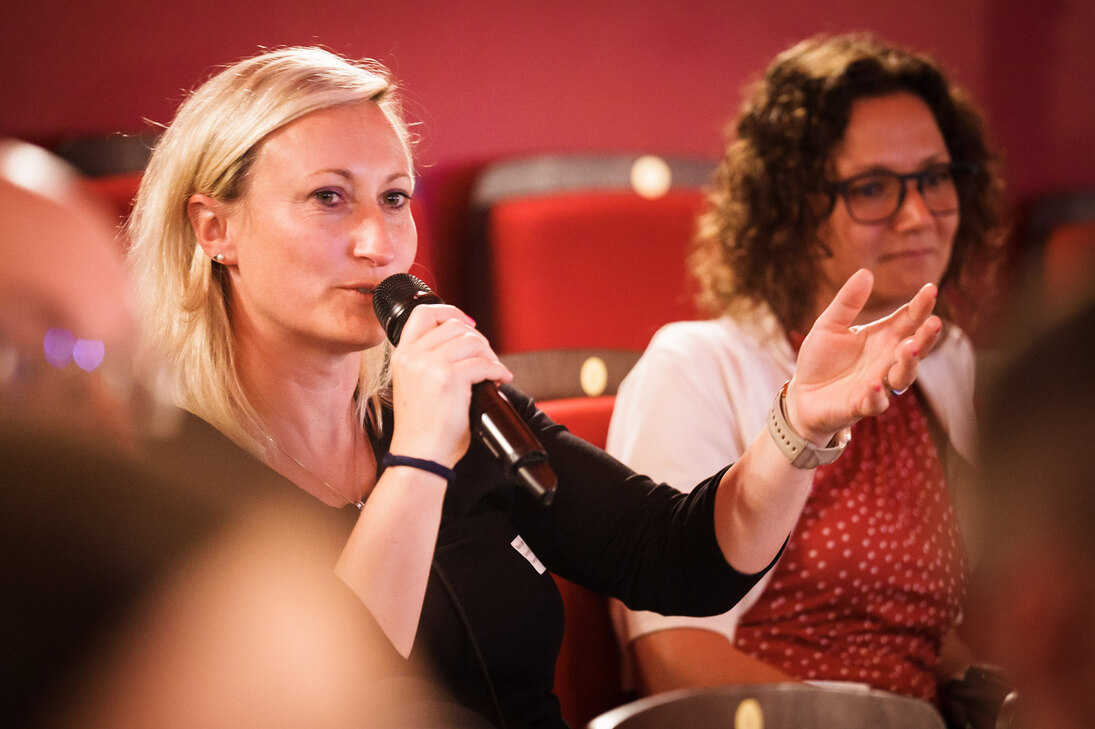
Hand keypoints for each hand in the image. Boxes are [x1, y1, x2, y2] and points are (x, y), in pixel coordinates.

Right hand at [387, 304, 511, 466]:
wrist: (419, 454)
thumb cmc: (421, 427)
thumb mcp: (414, 385)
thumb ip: (428, 361)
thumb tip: (463, 344)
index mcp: (402, 355)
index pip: (423, 313)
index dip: (450, 312)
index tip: (468, 324)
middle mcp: (413, 356)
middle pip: (455, 326)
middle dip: (479, 341)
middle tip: (487, 359)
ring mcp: (430, 365)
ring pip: (473, 342)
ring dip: (490, 356)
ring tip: (494, 371)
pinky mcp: (450, 379)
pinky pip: (484, 364)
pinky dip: (498, 371)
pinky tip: (500, 380)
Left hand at [786, 269, 941, 442]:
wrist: (801, 395)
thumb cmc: (821, 360)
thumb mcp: (829, 325)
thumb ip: (847, 302)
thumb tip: (865, 273)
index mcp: (882, 338)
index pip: (908, 320)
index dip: (920, 306)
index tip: (930, 289)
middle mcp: (886, 361)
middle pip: (915, 349)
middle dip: (926, 337)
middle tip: (934, 322)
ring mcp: (877, 385)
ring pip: (902, 377)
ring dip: (908, 363)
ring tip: (909, 347)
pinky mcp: (860, 406)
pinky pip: (875, 403)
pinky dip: (877, 395)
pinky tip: (874, 384)